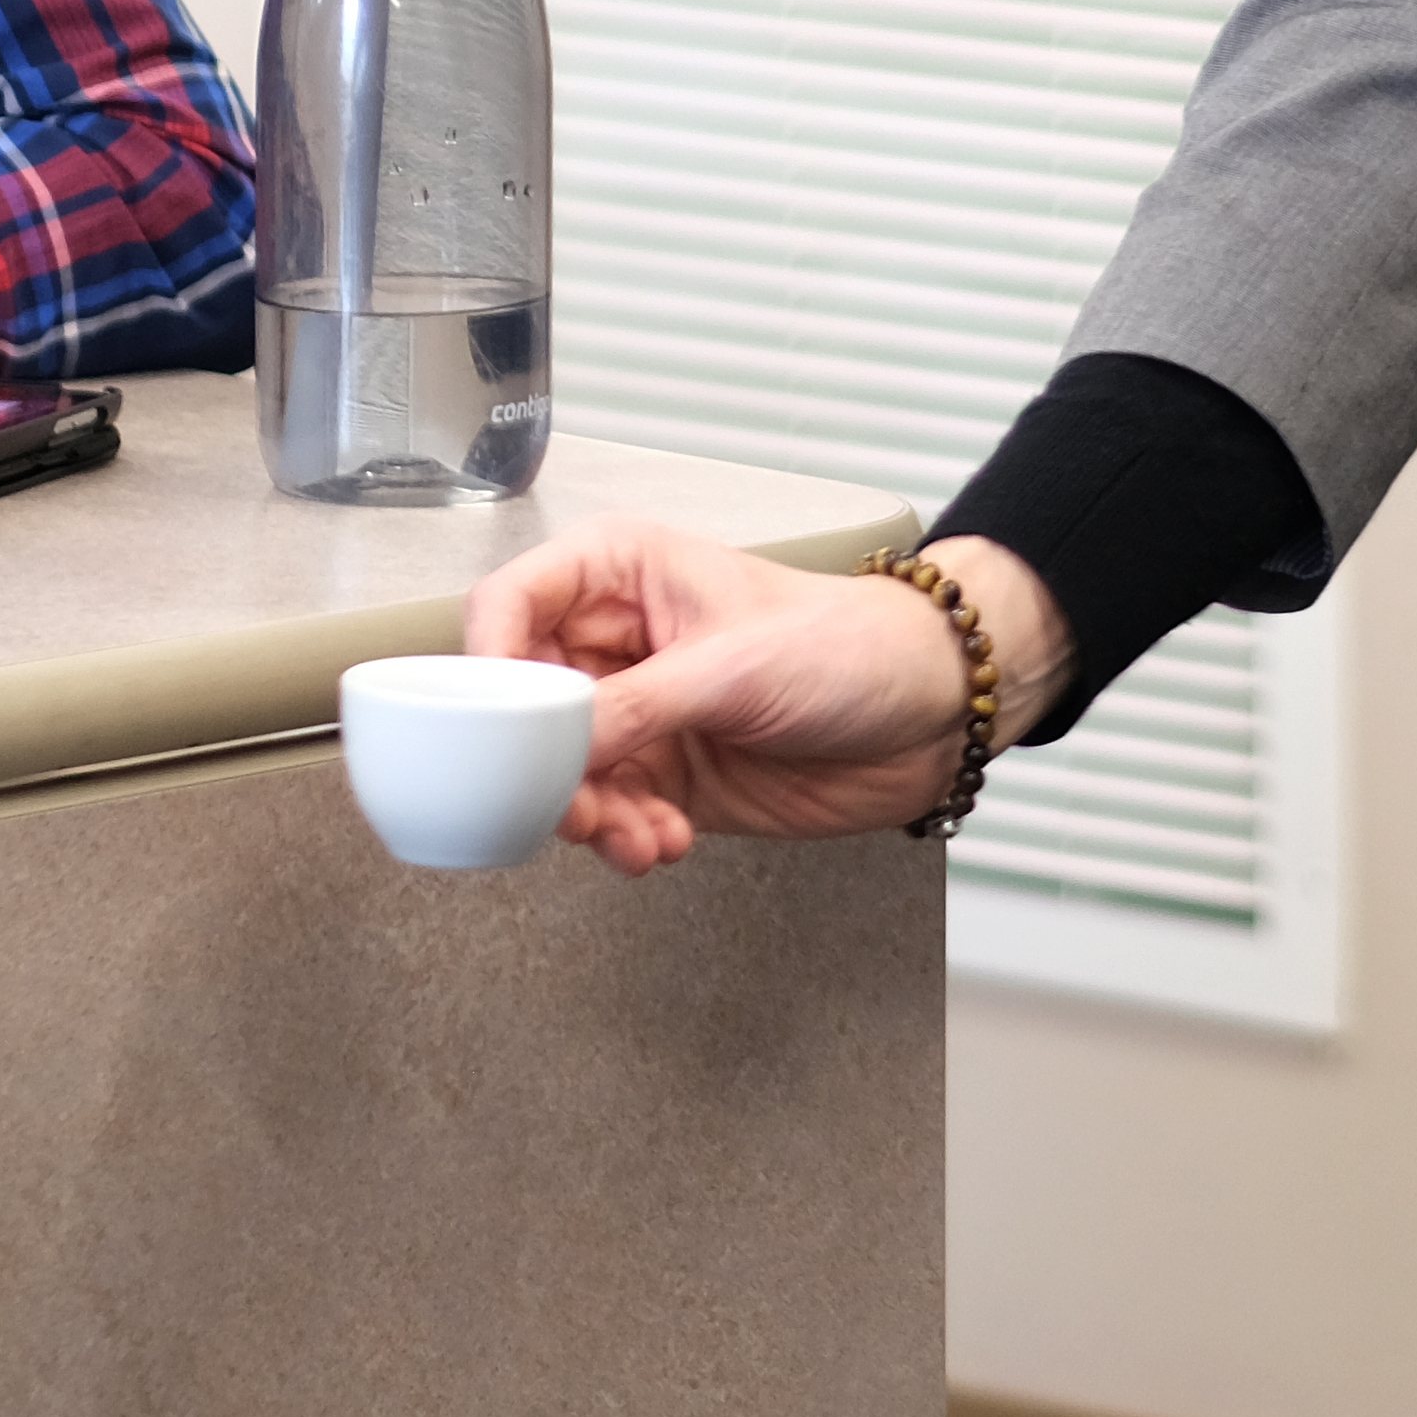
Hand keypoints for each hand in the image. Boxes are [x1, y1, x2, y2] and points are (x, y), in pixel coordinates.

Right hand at [461, 520, 1073, 876]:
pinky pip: (609, 814)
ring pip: (559, 773)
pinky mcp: (665, 775)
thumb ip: (634, 709)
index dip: (485, 664)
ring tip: (637, 836)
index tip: (493, 726)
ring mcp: (639, 713)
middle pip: (521, 705)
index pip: (509, 606)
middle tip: (573, 806)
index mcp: (619, 573)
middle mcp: (616, 642)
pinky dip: (625, 839)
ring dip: (588, 817)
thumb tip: (548, 747)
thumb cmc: (848, 644)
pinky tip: (665, 844)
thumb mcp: (733, 668)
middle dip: (538, 766)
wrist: (931, 714)